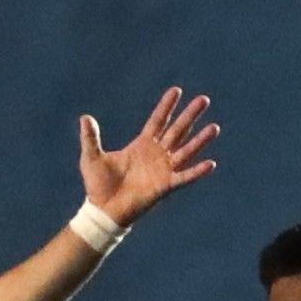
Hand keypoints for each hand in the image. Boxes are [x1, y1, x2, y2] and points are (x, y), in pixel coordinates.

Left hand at [80, 87, 220, 222]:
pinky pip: (184, 177)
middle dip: (190, 115)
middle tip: (204, 100)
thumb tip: (85, 118)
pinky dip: (197, 171)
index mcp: (142, 145)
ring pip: (186, 150)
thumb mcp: (92, 157)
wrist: (104, 210)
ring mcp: (163, 170)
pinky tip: (210, 163)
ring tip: (215, 127)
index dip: (167, 106)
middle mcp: (156, 154)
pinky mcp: (165, 186)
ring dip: (200, 140)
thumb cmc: (98, 185)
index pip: (158, 120)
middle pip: (177, 130)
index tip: (177, 90)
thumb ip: (91, 137)